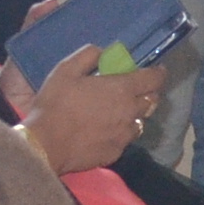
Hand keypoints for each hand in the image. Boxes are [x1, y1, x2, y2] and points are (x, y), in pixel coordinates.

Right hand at [21, 43, 162, 174]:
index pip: (155, 79)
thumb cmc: (56, 104)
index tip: (155, 70)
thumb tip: (104, 52)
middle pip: (152, 101)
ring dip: (134, 115)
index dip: (158, 73)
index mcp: (122, 89)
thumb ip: (89, 55)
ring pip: (140, 122)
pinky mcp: (116, 152)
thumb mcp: (66, 70)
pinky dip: (121, 133)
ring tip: (117, 112)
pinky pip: (126, 139)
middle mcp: (130, 112)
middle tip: (131, 90)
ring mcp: (125, 135)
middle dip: (146, 93)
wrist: (45, 145)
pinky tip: (105, 131)